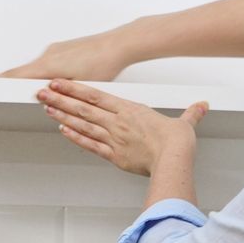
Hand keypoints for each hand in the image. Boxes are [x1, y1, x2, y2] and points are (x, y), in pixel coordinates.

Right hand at [0, 32, 131, 81]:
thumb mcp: (77, 86)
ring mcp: (55, 50)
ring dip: (37, 79)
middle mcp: (48, 54)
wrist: (118, 45)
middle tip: (6, 92)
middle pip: (24, 71)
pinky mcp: (63, 49)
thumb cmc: (103, 64)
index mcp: (48, 64)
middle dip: (17, 83)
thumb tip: (42, 97)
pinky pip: (48, 62)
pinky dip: (47, 72)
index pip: (17, 74)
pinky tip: (60, 80)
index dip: (0, 80)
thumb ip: (57, 93)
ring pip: (38, 68)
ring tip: (46, 91)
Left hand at [38, 79, 207, 175]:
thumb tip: (201, 108)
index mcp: (130, 110)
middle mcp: (118, 122)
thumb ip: (190, 115)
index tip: (60, 82)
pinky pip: (90, 145)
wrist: (174, 160)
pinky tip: (62, 130)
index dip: (75, 87)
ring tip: (46, 107)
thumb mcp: (184, 123)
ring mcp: (113, 138)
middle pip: (83, 107)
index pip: (96, 95)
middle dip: (61, 98)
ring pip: (83, 124)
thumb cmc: (176, 143)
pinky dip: (75, 138)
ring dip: (62, 115)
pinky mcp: (114, 155)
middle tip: (42, 92)